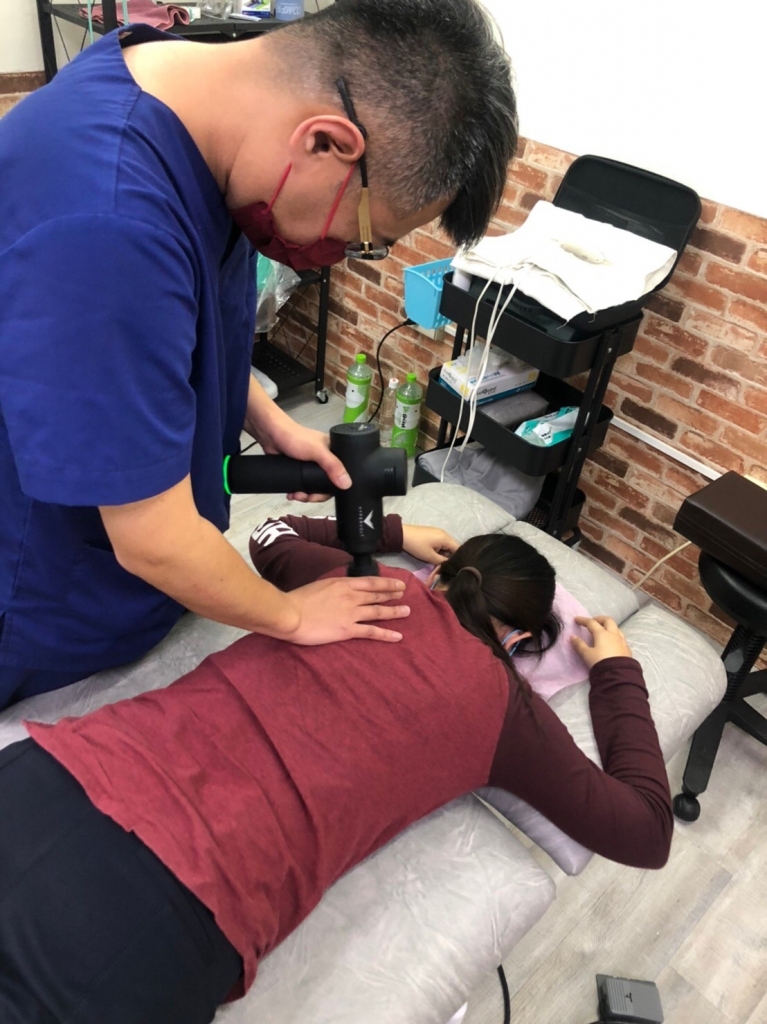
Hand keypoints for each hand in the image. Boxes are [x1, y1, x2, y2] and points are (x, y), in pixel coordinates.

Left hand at [245, 378, 350, 500]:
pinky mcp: (299, 469)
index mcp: (334, 452)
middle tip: (305, 497)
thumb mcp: (318, 451)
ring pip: (313, 486)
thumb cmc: (296, 438)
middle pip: (326, 484)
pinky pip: (302, 484)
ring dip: (305, 495)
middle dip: (315, 494)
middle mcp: (324, 459)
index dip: (334, 488)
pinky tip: (292, 494)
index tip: (322, 494)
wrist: (270, 434)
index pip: (341, 474)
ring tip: (295, 496)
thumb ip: (333, 466)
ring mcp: (310, 466)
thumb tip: (347, 484)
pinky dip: (298, 491)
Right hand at [282, 575, 409, 643]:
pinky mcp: (348, 630)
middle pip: (377, 595)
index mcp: (343, 584)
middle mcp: (351, 597)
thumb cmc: (298, 599)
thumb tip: (341, 589)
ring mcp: (351, 614)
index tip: (398, 583)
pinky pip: (371, 632)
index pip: (371, 582)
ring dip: (394, 612)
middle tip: (404, 595)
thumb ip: (334, 587)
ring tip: (407, 611)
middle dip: (392, 594)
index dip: (387, 582)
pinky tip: (398, 636)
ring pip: (378, 612)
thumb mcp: (320, 585)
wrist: (290, 614)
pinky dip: (386, 634)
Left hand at [402, 524, 459, 564]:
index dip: (458, 558)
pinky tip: (435, 555)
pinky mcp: (433, 533)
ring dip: (444, 553)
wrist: (402, 534)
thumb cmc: (417, 546)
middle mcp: (445, 533)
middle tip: (446, 566)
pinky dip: (440, 549)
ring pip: (446, 545)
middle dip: (450, 556)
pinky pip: (441, 542)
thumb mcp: (430, 556)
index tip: (455, 567)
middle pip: (453, 546)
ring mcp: (439, 532)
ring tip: (440, 562)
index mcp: (446, 538)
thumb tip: (449, 564)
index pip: (458, 549)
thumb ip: (442, 561)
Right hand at [571, 616, 632, 668]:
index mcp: (602, 634)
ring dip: (609, 626)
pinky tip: (612, 642)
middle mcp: (613, 634)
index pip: (591, 623)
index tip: (576, 619)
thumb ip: (579, 645)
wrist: (618, 675)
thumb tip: (572, 637)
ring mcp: (622, 641)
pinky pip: (621, 638)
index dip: (583, 620)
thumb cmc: (600, 662)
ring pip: (616, 628)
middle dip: (599, 619)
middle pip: (608, 620)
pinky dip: (615, 636)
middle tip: (593, 621)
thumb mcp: (587, 655)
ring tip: (603, 631)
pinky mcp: (627, 649)